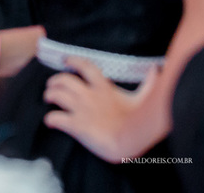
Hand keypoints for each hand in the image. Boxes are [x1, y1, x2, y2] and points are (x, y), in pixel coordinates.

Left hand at [43, 57, 159, 161]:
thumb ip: (149, 85)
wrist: (130, 143)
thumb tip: (155, 70)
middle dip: (54, 81)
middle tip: (51, 86)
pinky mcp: (76, 125)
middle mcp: (89, 95)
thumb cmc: (139, 122)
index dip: (73, 61)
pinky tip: (50, 121)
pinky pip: (55, 118)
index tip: (66, 60)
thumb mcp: (145, 100)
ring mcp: (81, 110)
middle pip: (63, 80)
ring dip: (49, 96)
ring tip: (48, 99)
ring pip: (55, 95)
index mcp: (103, 88)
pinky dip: (50, 119)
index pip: (85, 66)